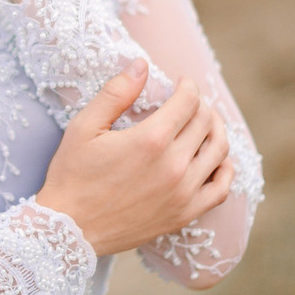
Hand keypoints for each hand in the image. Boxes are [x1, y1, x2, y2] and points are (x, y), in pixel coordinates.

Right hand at [36, 60, 234, 256]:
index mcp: (150, 140)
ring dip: (216, 130)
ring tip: (205, 124)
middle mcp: (173, 166)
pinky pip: (221, 189)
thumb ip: (116, 92)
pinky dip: (225, 170)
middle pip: (206, 122)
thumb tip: (141, 64)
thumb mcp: (84, 126)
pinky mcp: (184, 214)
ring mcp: (183, 193)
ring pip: (219, 151)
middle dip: (200, 105)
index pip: (188, 101)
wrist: (69, 229)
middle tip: (189, 102)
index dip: (188, 86)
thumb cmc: (72, 175)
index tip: (181, 82)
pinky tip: (217, 160)